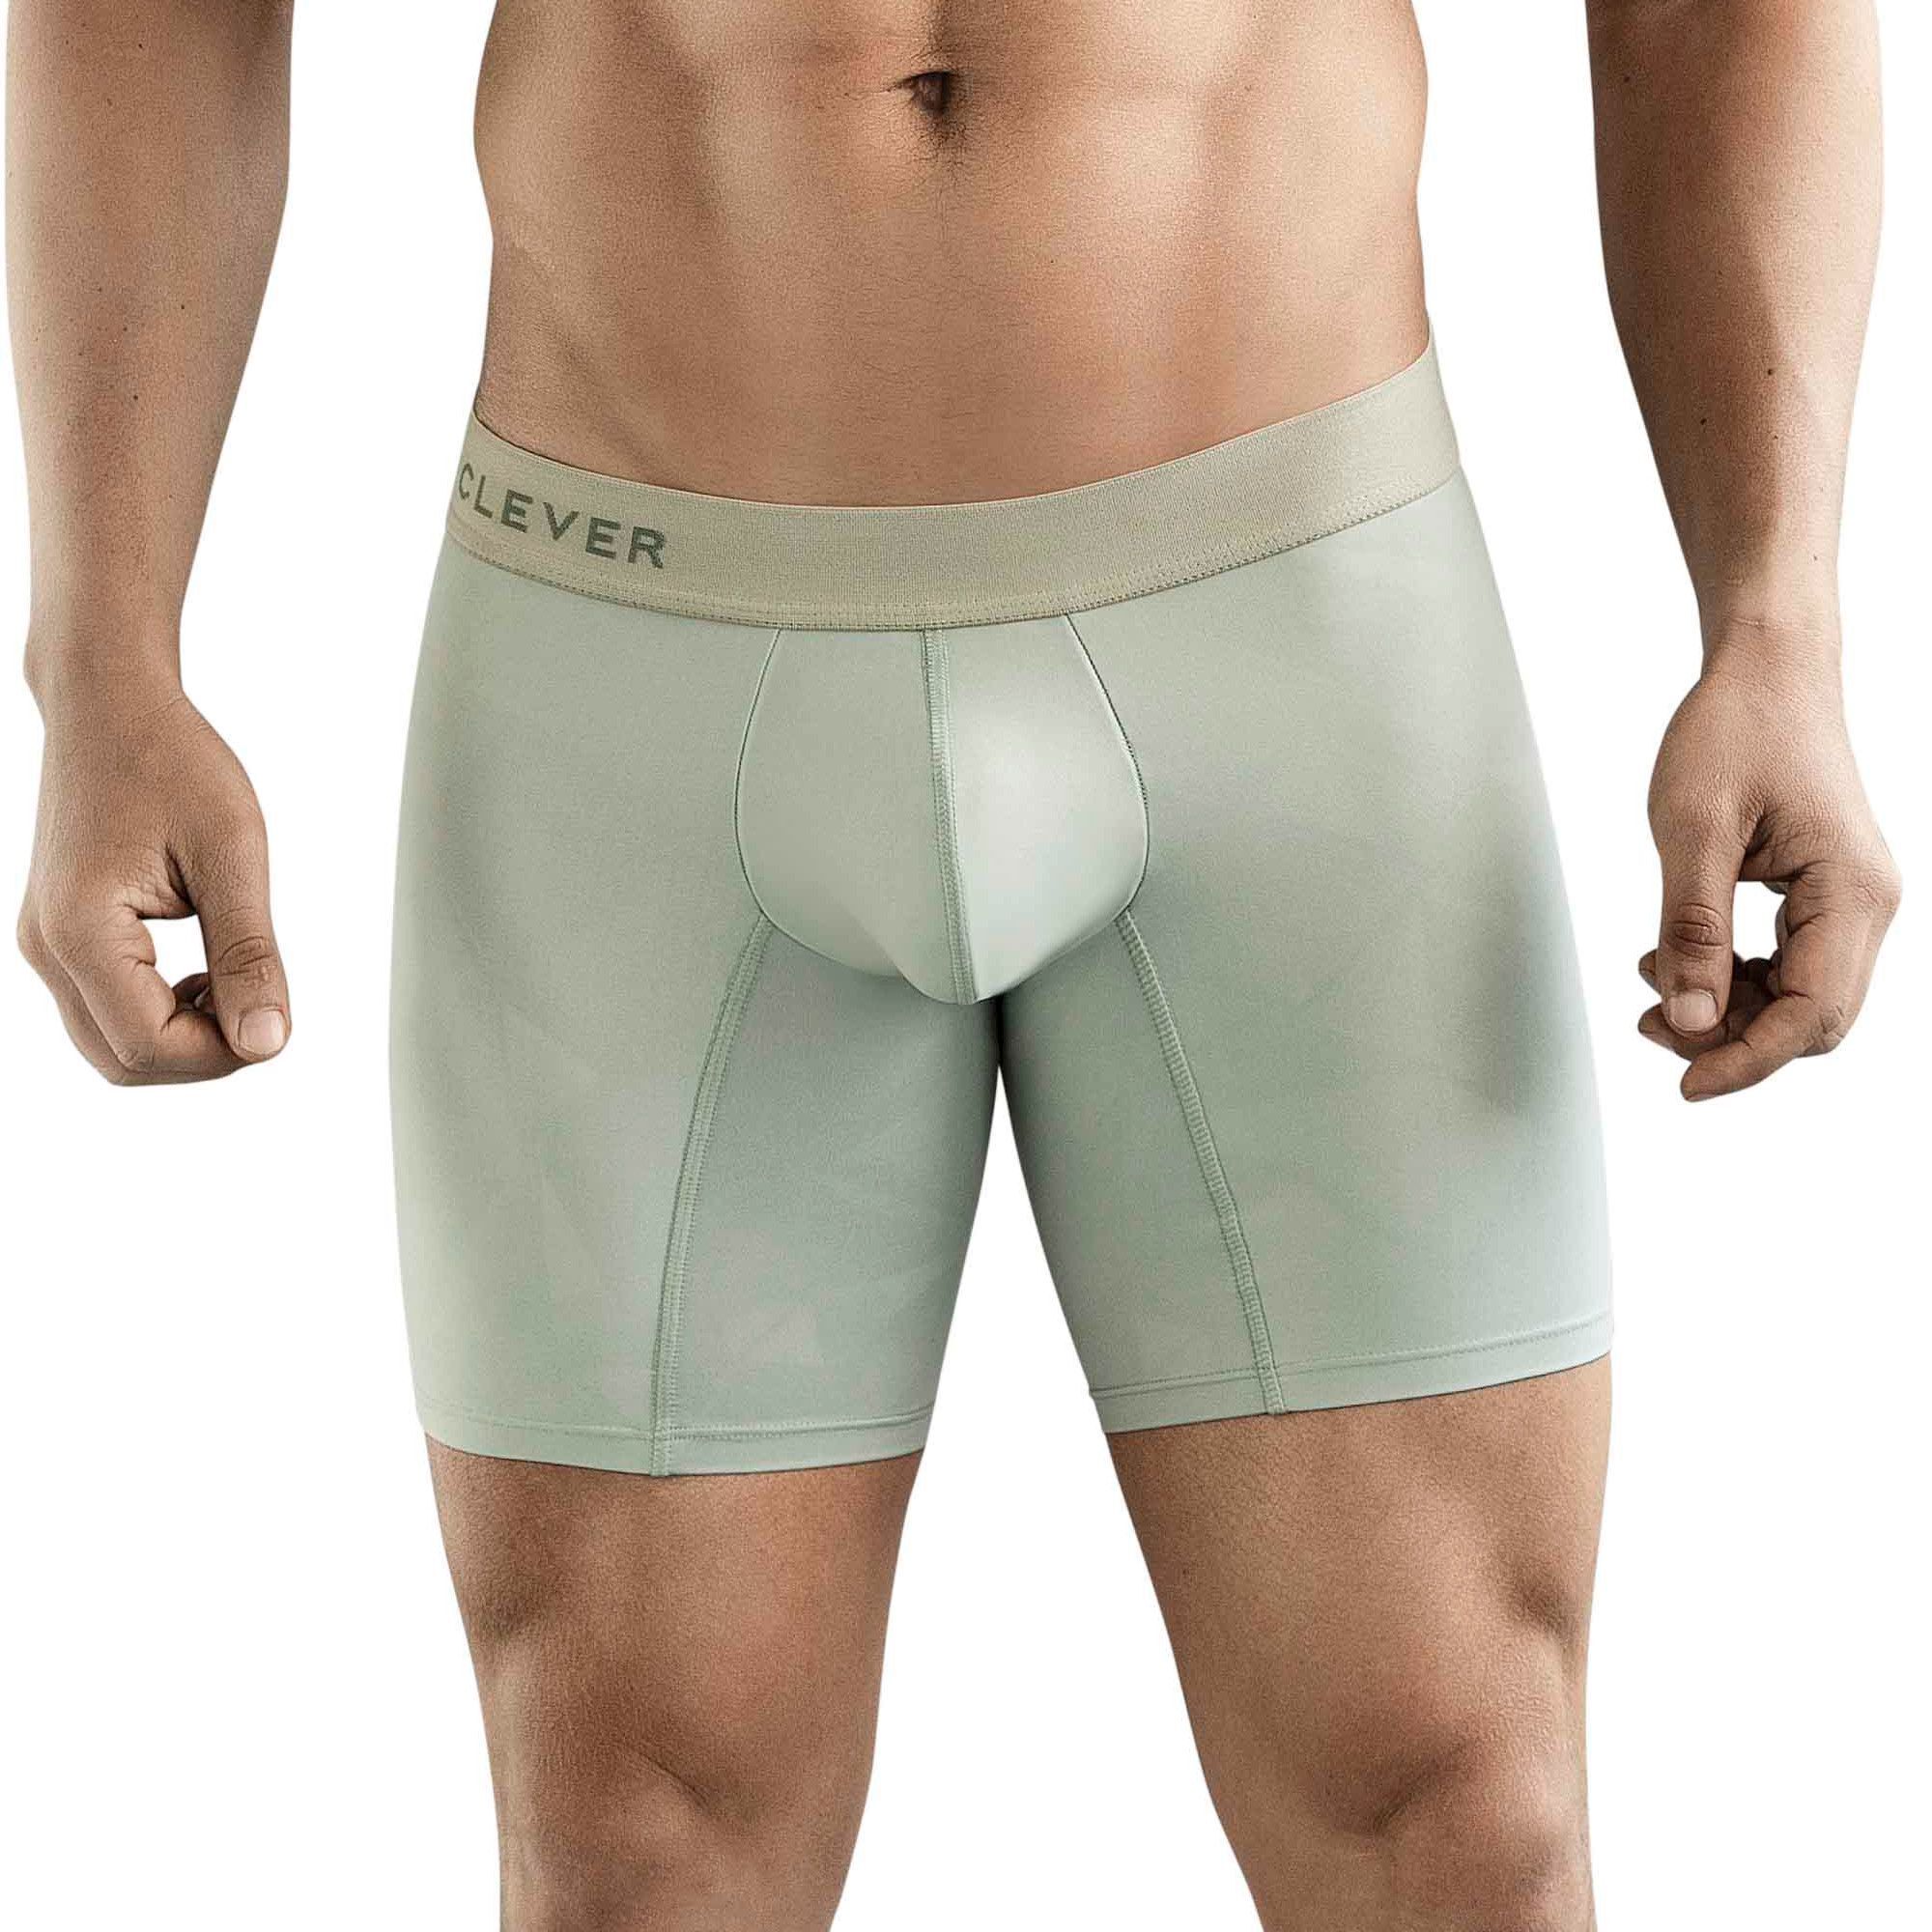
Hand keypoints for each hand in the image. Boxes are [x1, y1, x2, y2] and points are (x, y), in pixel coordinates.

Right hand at [18, 677, 290, 1083]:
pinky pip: (104, 1009)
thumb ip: (249, 954)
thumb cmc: (172, 761)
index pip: (150, 1047)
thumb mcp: (232, 854)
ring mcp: (43, 943)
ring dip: (182, 1036)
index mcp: (81, 929)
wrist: (109, 703)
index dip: (224, 1052)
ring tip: (233, 979)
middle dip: (203, 1053)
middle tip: (260, 1001)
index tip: (276, 1013)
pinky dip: (159, 1012)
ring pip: (111, 1044)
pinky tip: (203, 971)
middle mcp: (45, 947)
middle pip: (125, 1061)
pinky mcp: (57, 934)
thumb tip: (269, 1043)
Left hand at [1640, 626, 1899, 1099]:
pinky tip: (1675, 959)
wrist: (1767, 669)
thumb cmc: (1736, 729)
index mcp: (1850, 894)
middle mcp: (1864, 905)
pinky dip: (1729, 976)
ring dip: (1724, 1009)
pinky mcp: (1821, 894)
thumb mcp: (1693, 831)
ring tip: (1652, 982)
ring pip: (1794, 998)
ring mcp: (1847, 901)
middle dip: (1729, 1037)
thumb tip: (1688, 1021)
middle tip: (1649, 1023)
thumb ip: (1691, 930)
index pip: (1809, 1016)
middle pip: (1808, 1019)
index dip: (1745, 1061)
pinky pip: (1783, 964)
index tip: (1682, 1084)